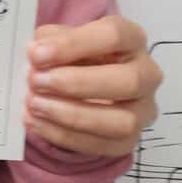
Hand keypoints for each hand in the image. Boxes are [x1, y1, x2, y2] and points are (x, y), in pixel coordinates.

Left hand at [24, 15, 162, 156]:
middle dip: (76, 83)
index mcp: (132, 37)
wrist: (81, 83)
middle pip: (127, 81)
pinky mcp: (131, 140)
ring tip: (34, 105)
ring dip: (72, 116)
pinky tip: (37, 123)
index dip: (74, 44)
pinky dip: (66, 136)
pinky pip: (105, 146)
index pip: (113, 36)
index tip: (36, 54)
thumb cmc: (74, 53)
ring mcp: (143, 110)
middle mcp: (147, 73)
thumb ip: (51, 40)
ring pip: (121, 122)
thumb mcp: (62, 36)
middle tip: (35, 81)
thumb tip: (37, 53)